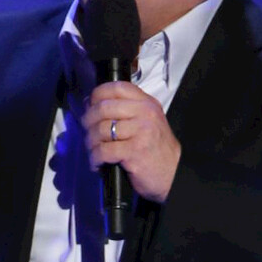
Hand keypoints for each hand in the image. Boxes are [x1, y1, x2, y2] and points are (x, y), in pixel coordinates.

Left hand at [83, 82, 180, 202]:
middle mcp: (145, 114)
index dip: (97, 94)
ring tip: (92, 149)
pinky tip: (97, 162)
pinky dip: (95, 158)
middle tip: (87, 130)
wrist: (173, 173)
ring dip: (90, 142)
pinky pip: (104, 150)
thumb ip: (126, 110)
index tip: (90, 104)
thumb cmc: (157, 149)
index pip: (117, 88)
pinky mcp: (135, 151)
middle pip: (104, 108)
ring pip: (101, 129)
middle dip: (88, 120)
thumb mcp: (148, 121)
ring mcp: (141, 132)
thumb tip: (93, 104)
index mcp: (147, 104)